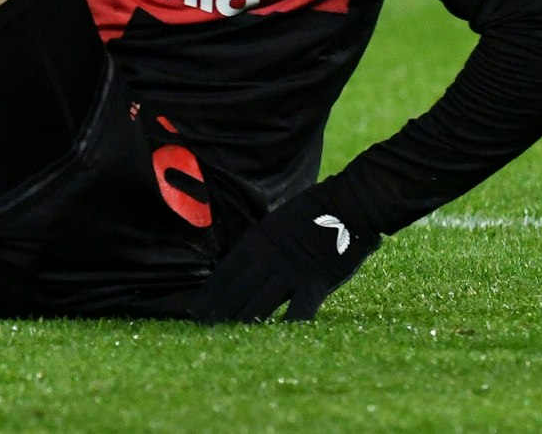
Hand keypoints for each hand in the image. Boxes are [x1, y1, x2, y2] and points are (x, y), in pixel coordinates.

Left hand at [193, 181, 378, 322]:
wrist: (347, 203)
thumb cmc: (311, 213)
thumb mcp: (273, 224)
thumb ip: (258, 247)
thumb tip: (238, 268)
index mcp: (255, 242)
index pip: (224, 274)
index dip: (209, 295)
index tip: (194, 311)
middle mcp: (267, 258)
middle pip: (236, 291)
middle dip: (218, 312)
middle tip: (203, 329)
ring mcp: (290, 271)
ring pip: (260, 303)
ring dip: (243, 321)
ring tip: (227, 337)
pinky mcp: (316, 282)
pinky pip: (298, 309)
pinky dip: (287, 324)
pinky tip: (274, 336)